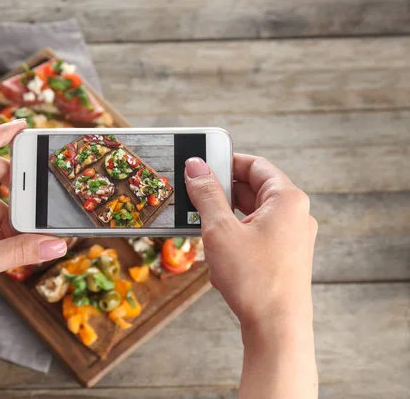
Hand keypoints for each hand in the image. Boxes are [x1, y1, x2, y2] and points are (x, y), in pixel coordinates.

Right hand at [185, 154, 316, 328]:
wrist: (276, 329)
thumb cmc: (254, 279)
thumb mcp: (220, 230)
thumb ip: (206, 194)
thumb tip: (195, 166)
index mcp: (287, 199)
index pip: (255, 165)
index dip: (226, 161)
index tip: (202, 164)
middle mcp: (295, 215)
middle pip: (254, 189)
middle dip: (222, 193)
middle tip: (194, 197)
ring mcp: (292, 237)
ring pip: (253, 214)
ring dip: (226, 218)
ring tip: (204, 230)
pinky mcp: (285, 256)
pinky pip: (257, 234)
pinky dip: (235, 237)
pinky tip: (218, 256)